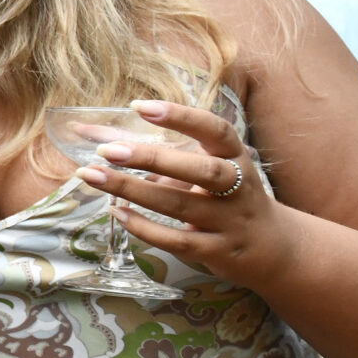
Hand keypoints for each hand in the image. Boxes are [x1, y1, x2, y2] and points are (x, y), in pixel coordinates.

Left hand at [77, 99, 302, 289]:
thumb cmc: (223, 196)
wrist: (271, 247)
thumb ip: (151, 148)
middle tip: (109, 150)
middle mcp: (237, 187)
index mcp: (235, 157)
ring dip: (135, 191)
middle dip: (153, 159)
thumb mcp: (201, 166)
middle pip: (200, 170)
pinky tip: (118, 213)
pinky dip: (146, 228)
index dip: (181, 116)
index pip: (215, 130)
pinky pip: (178, 241)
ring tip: (94, 176)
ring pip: (181, 205)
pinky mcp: (217, 251)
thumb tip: (86, 130)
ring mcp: (229, 221)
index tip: (140, 106)